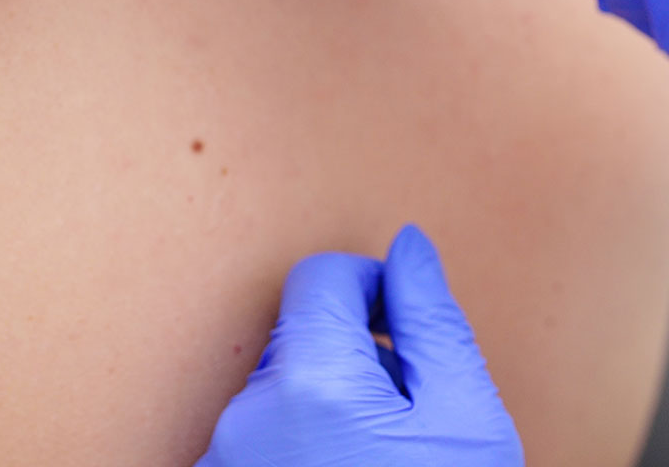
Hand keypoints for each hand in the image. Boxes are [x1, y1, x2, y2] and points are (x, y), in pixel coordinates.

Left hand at [195, 227, 523, 466]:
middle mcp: (248, 415)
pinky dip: (299, 440)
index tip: (403, 323)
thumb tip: (409, 247)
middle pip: (300, 334)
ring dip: (327, 400)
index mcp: (310, 384)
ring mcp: (226, 458)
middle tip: (406, 415)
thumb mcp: (466, 427)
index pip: (320, 278)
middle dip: (353, 352)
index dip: (371, 288)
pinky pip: (259, 434)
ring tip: (377, 459)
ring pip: (280, 387)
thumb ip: (433, 324)